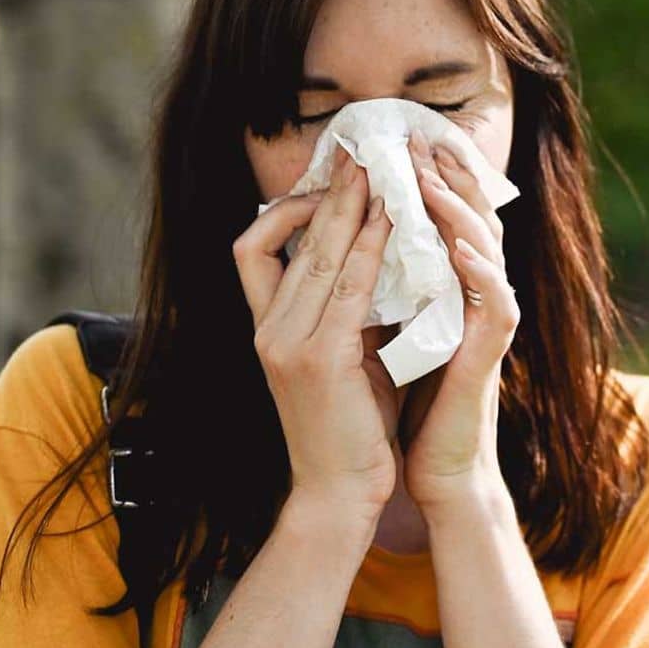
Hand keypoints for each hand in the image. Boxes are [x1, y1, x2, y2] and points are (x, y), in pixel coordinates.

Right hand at [233, 148, 400, 516]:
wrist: (339, 495)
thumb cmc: (350, 428)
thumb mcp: (341, 358)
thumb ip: (347, 312)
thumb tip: (376, 257)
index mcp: (266, 328)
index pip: (252, 247)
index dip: (284, 207)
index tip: (327, 183)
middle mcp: (267, 329)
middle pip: (286, 237)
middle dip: (327, 191)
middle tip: (360, 152)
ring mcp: (287, 343)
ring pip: (317, 253)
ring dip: (352, 206)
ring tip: (381, 170)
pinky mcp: (318, 358)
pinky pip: (347, 286)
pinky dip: (371, 246)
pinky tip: (396, 221)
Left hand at [398, 133, 519, 513]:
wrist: (434, 470)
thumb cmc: (411, 403)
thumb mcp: (387, 332)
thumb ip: (381, 290)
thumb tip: (344, 246)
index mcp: (449, 289)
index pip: (445, 219)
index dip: (428, 180)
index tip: (400, 144)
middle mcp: (474, 298)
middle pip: (473, 219)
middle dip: (446, 177)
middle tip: (420, 140)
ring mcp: (486, 325)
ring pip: (489, 251)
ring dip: (460, 212)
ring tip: (433, 180)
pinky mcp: (490, 356)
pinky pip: (496, 304)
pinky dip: (481, 273)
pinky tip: (460, 249)